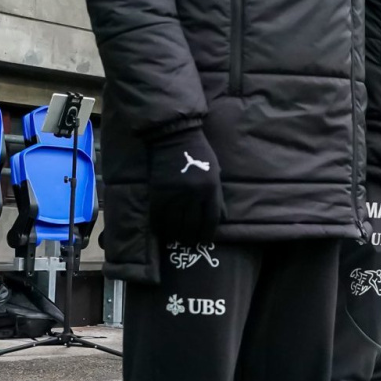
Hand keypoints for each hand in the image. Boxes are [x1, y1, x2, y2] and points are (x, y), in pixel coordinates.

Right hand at [146, 126, 223, 242]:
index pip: (211, 219)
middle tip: (188, 244)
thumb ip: (217, 196)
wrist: (174, 136)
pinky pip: (158, 216)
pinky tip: (161, 231)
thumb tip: (222, 218)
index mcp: (210, 188)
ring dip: (175, 235)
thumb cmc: (198, 153)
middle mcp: (194, 194)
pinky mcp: (158, 192)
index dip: (207, 234)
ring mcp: (175, 194)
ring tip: (175, 240)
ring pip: (175, 223)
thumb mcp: (215, 172)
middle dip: (191, 238)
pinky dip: (159, 226)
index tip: (203, 242)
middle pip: (192, 224)